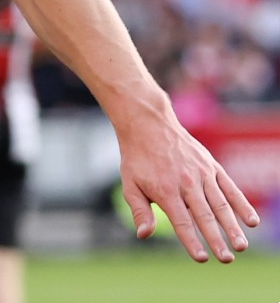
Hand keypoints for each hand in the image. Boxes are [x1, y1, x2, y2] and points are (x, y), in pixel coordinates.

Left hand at [118, 114, 258, 262]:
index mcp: (165, 190)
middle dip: (216, 239)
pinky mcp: (211, 166)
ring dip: (232, 226)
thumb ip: (139, 211)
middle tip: (226, 259)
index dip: (191, 241)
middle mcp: (186, 182)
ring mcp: (201, 173)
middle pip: (204, 215)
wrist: (148, 124)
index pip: (181, 221)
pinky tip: (251, 221)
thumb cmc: (137, 158)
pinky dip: (241, 204)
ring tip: (241, 246)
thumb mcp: (129, 184)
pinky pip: (229, 187)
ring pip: (220, 204)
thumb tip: (143, 235)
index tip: (201, 258)